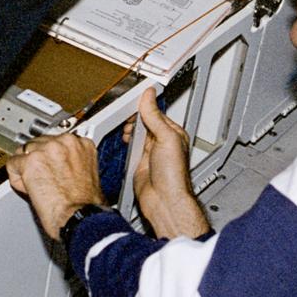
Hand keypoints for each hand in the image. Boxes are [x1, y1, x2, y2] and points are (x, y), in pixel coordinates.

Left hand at [6, 133, 105, 240]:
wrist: (80, 215)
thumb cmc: (87, 203)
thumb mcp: (89, 173)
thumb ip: (74, 161)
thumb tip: (62, 164)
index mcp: (81, 143)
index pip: (55, 140)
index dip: (50, 157)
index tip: (50, 166)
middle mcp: (64, 142)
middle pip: (38, 144)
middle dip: (37, 161)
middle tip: (43, 180)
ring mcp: (47, 150)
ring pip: (24, 152)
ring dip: (26, 169)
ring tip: (38, 186)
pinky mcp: (31, 161)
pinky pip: (12, 165)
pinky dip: (16, 179)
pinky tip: (28, 189)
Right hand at [133, 88, 210, 239]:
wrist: (164, 200)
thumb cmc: (173, 174)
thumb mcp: (166, 138)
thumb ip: (155, 117)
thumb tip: (149, 97)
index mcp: (173, 134)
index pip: (157, 113)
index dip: (145, 106)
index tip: (133, 100)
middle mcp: (162, 143)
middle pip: (145, 123)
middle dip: (134, 119)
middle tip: (125, 116)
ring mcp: (150, 153)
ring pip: (137, 135)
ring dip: (129, 131)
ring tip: (124, 128)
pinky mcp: (139, 163)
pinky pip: (130, 148)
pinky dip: (125, 143)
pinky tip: (123, 141)